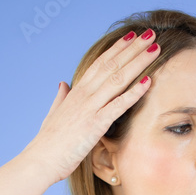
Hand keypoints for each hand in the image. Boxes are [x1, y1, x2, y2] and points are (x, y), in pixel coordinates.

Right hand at [23, 28, 160, 185]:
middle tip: (151, 34)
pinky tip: (148, 81)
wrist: (40, 160)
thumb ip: (61, 98)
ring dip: (138, 62)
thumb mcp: (54, 115)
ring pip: (118, 79)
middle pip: (112, 65)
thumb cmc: (48, 143)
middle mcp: (84, 95)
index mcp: (76, 92)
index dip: (117, 49)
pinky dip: (134, 92)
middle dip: (133, 48)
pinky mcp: (95, 124)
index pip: (100, 63)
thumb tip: (63, 84)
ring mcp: (89, 108)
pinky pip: (118, 105)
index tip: (131, 36)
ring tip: (155, 49)